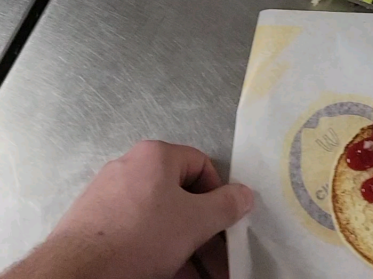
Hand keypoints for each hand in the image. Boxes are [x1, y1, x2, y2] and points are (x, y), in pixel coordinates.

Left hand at [42, 141, 252, 278]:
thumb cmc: (141, 236)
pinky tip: (167, 275)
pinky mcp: (94, 224)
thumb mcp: (195, 222)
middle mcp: (130, 167)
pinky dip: (155, 253)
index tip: (226, 226)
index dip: (219, 196)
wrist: (79, 271)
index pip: (201, 164)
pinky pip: (135, 234)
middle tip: (217, 262)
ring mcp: (109, 196)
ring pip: (158, 220)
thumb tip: (244, 194)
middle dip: (202, 233)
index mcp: (155, 155)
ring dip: (183, 249)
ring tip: (196, 276)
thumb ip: (226, 205)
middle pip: (179, 197)